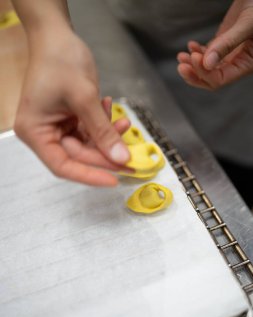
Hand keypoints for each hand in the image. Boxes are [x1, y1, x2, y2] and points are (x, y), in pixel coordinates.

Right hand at [14, 29, 129, 186]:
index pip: (63, 166)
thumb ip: (102, 131)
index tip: (114, 180)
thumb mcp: (84, 97)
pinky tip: (111, 111)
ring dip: (108, 137)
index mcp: (35, 132)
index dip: (89, 175)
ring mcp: (57, 127)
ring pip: (88, 146)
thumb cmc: (60, 60)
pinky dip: (104, 125)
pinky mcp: (69, 120)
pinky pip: (90, 132)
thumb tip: (121, 159)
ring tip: (124, 123)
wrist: (57, 36)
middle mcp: (44, 133)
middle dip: (106, 154)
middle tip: (131, 157)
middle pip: (78, 157)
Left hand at [177, 0, 252, 89]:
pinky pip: (208, 56)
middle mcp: (238, 62)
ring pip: (207, 69)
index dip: (204, 72)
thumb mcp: (246, 24)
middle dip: (194, 74)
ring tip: (181, 56)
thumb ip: (227, 44)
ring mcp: (230, 54)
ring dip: (192, 65)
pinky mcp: (224, 44)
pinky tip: (191, 45)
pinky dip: (196, 53)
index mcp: (247, 64)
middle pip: (211, 79)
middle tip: (181, 65)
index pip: (221, 79)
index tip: (194, 57)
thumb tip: (207, 64)